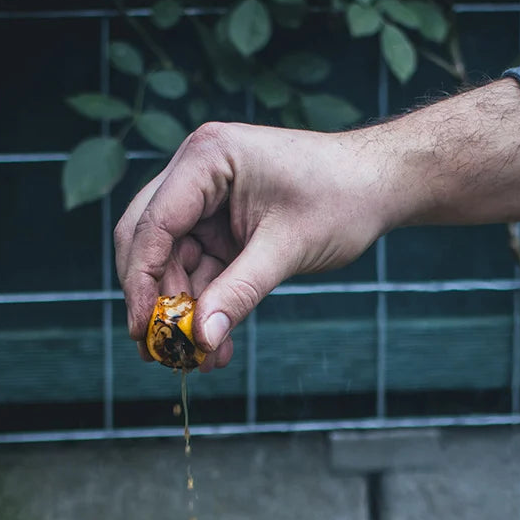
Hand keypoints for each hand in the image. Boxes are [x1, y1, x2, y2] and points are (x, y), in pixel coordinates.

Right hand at [114, 121, 389, 369]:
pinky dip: (208, 306)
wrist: (378, 187)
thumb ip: (240, 292)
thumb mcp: (287, 249)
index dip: (141, 280)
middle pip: (150, 241)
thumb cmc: (341, 199)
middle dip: (155, 298)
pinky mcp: (223, 227)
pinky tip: (216, 346)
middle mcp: (197, 174)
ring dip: (184, 312)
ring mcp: (208, 201)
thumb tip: (202, 338)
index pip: (153, 223)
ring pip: (174, 263)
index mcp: (206, 159)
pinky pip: (202, 271)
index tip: (141, 329)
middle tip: (157, 351)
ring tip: (198, 360)